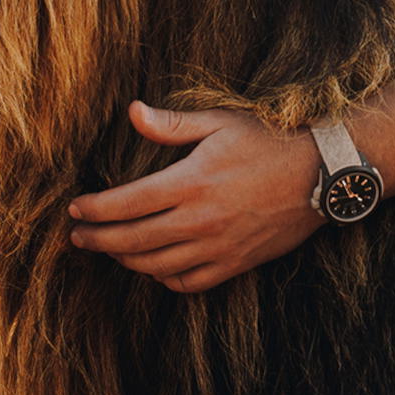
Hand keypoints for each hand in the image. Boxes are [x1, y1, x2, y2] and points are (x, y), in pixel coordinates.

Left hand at [68, 101, 323, 291]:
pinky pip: (188, 282)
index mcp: (191, 182)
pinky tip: (153, 265)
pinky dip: (163, 277)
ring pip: (156, 265)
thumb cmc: (267, 140)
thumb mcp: (218, 122)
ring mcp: (218, 247)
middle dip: (97, 239)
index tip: (74, 209)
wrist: (320, 174)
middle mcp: (200, 220)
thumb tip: (132, 112)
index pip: (126, 203)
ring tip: (108, 247)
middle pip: (132, 240)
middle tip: (76, 236)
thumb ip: (172, 124)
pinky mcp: (236, 264)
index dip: (94, 209)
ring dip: (125, 258)